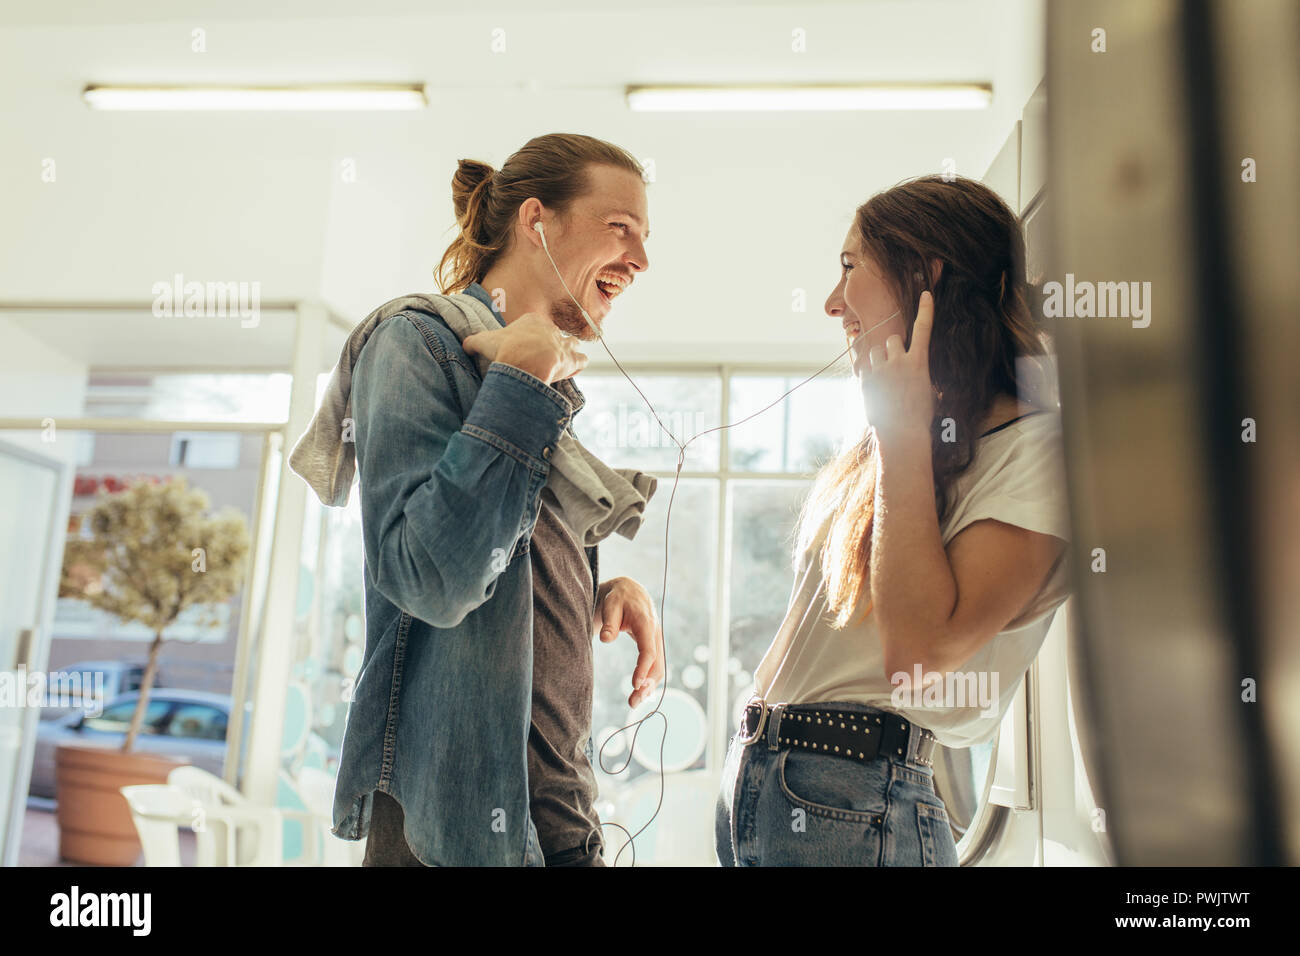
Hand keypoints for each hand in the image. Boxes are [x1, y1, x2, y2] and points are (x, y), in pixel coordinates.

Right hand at [463, 312, 587, 384]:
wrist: (523, 362)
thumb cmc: (505, 349)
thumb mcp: (483, 341)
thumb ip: (474, 342)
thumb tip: (465, 344)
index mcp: (531, 320)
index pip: (535, 325)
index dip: (531, 336)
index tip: (526, 348)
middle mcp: (550, 329)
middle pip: (553, 334)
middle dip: (550, 345)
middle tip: (542, 359)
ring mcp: (563, 343)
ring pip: (572, 343)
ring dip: (568, 352)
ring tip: (559, 363)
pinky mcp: (572, 359)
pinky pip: (581, 360)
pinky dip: (578, 366)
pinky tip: (571, 372)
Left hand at [593, 576, 664, 707]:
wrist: (630, 592)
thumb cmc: (619, 598)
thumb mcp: (611, 605)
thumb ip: (609, 622)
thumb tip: (605, 639)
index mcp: (646, 623)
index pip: (649, 650)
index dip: (643, 669)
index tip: (635, 685)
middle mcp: (655, 634)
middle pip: (657, 664)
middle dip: (647, 685)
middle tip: (633, 702)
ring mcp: (656, 641)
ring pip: (658, 667)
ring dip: (649, 686)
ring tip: (635, 702)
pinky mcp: (653, 646)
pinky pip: (655, 665)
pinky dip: (649, 680)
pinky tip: (640, 693)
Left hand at [852, 291, 935, 441]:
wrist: (902, 434)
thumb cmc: (920, 415)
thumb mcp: (927, 389)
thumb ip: (917, 371)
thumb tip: (912, 367)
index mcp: (919, 362)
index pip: (924, 329)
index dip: (926, 310)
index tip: (926, 294)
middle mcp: (899, 361)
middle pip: (892, 339)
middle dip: (893, 348)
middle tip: (896, 366)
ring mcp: (880, 370)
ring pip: (876, 351)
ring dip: (879, 360)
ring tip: (885, 380)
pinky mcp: (865, 380)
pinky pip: (864, 366)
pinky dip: (869, 373)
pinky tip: (876, 389)